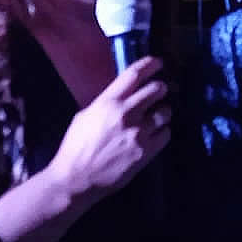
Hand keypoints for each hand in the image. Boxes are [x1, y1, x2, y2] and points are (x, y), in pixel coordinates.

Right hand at [41, 56, 170, 202]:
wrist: (77, 178)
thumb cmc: (76, 147)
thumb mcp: (85, 116)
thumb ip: (106, 104)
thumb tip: (122, 97)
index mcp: (108, 102)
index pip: (133, 75)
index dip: (149, 65)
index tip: (158, 62)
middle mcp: (126, 113)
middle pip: (155, 90)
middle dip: (160, 88)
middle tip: (161, 90)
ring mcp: (138, 132)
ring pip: (164, 112)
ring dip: (164, 111)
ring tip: (159, 114)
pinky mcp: (146, 151)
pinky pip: (165, 134)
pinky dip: (163, 131)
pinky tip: (157, 133)